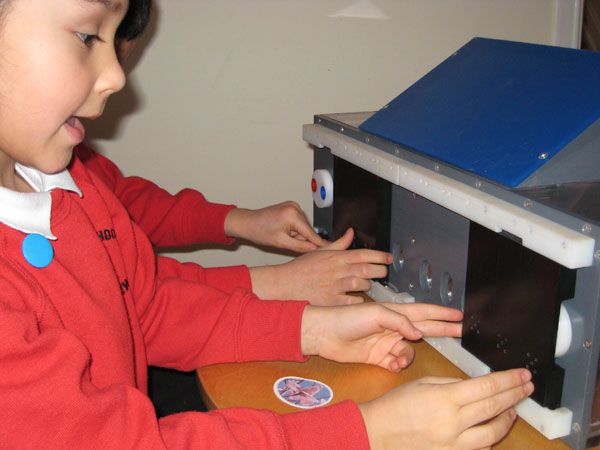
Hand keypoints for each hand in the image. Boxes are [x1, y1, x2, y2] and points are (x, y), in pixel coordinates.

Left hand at [224, 202, 326, 252]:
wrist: (248, 223)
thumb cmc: (260, 232)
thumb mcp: (281, 243)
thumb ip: (300, 246)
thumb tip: (315, 249)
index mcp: (292, 215)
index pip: (310, 233)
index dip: (320, 243)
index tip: (331, 249)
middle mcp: (294, 207)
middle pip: (308, 230)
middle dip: (302, 239)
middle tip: (287, 243)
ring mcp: (293, 205)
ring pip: (304, 227)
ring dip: (297, 235)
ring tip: (282, 236)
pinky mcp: (291, 207)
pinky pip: (299, 222)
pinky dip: (295, 229)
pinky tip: (283, 231)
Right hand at [249, 228, 391, 304]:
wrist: (285, 285)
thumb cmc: (301, 269)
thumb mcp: (320, 252)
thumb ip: (339, 243)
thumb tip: (351, 232)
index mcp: (336, 257)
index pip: (364, 254)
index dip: (380, 256)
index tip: (388, 258)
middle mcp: (338, 271)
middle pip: (368, 270)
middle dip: (379, 271)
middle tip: (382, 272)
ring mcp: (335, 286)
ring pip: (362, 285)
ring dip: (367, 285)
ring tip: (366, 285)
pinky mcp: (332, 301)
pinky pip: (353, 302)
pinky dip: (358, 301)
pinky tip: (356, 298)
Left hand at [300, 302, 462, 370]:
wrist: (324, 334)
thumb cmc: (346, 318)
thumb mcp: (375, 314)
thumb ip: (399, 321)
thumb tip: (418, 333)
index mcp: (394, 313)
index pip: (424, 312)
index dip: (441, 313)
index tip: (458, 315)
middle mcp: (393, 327)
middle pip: (424, 329)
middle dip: (442, 330)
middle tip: (460, 332)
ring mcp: (387, 343)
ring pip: (410, 352)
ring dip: (408, 356)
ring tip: (399, 358)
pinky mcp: (379, 358)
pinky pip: (397, 364)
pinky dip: (398, 366)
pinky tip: (392, 365)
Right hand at [359, 369, 533, 449]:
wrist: (377, 432)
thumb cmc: (396, 405)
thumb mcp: (423, 383)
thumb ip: (452, 384)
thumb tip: (475, 386)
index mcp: (445, 399)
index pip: (486, 387)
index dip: (508, 380)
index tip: (523, 374)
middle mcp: (453, 423)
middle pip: (494, 408)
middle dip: (514, 395)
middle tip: (527, 386)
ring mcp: (454, 444)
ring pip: (493, 433)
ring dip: (507, 419)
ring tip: (513, 409)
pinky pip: (479, 449)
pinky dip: (490, 437)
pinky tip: (493, 428)